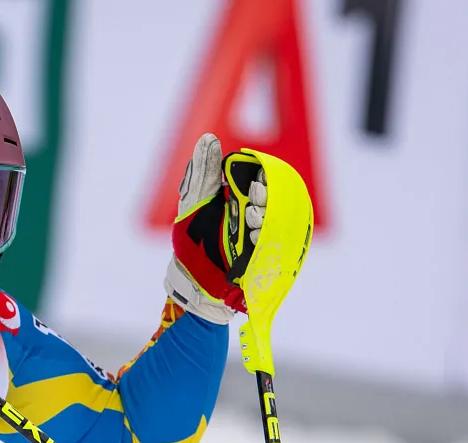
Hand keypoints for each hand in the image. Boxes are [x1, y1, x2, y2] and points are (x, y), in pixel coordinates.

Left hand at [165, 133, 267, 321]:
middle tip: (251, 203)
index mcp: (238, 198)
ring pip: (276, 217)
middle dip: (264, 197)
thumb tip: (209, 138)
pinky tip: (252, 239)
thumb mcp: (195, 202)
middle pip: (273, 197)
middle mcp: (252, 214)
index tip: (255, 182)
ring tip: (249, 221)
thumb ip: (204, 171)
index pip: (260, 179)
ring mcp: (259, 234)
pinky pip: (276, 241)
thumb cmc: (192, 239)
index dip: (262, 177)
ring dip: (264, 217)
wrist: (191, 279)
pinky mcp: (263, 254)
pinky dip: (265, 237)